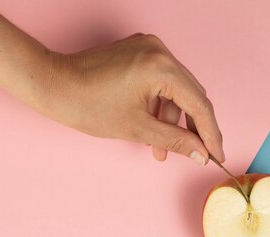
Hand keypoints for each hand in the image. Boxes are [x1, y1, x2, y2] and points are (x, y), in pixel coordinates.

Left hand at [37, 33, 224, 165]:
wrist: (53, 85)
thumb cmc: (87, 105)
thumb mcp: (137, 129)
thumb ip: (175, 141)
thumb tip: (201, 153)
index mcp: (161, 67)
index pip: (199, 105)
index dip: (210, 134)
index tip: (216, 155)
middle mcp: (160, 51)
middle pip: (192, 95)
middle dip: (193, 128)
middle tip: (197, 154)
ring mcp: (149, 48)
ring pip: (176, 89)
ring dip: (173, 120)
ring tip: (160, 149)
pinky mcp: (139, 51)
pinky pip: (162, 81)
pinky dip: (161, 104)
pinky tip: (152, 129)